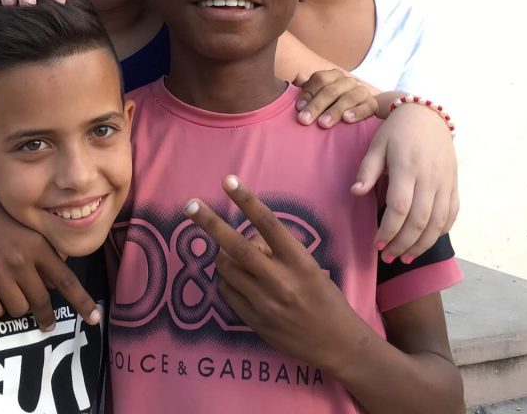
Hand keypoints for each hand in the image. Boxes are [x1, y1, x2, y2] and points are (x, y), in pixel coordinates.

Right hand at [0, 174, 100, 330]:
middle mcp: (20, 260)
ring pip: (18, 309)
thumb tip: (60, 270)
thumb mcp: (24, 223)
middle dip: (45, 316)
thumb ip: (44, 246)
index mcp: (37, 244)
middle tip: (46, 323)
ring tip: (9, 292)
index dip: (82, 302)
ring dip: (16, 305)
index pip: (66, 280)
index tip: (93, 319)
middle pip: (42, 301)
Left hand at [184, 175, 365, 371]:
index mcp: (300, 262)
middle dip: (211, 224)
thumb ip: (278, 252)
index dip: (247, 200)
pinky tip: (236, 279)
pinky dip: (225, 280)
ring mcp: (265, 303)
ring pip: (227, 269)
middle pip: (238, 247)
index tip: (228, 181)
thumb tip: (247, 238)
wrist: (336, 343)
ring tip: (228, 253)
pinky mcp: (254, 321)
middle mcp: (281, 281)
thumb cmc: (324, 297)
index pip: (268, 224)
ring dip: (221, 255)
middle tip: (190, 206)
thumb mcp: (309, 268)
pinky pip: (227, 292)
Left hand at [294, 69, 377, 126]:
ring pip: (348, 98)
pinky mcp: (373, 104)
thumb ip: (307, 87)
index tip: (298, 108)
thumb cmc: (334, 101)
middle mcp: (348, 81)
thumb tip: (298, 78)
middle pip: (331, 90)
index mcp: (334, 76)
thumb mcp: (320, 94)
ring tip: (323, 123)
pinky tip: (347, 119)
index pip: (320, 79)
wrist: (363, 106)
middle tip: (304, 120)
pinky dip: (356, 113)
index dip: (308, 93)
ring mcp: (362, 91)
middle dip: (316, 106)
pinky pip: (366, 107)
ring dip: (334, 111)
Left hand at [351, 105, 458, 262]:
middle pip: (419, 221)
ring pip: (437, 223)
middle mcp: (429, 178)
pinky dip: (440, 232)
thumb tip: (355, 193)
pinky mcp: (454, 185)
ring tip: (405, 257)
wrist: (428, 115)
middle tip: (387, 257)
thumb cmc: (396, 132)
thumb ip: (367, 170)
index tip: (376, 244)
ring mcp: (445, 183)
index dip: (388, 230)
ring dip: (421, 245)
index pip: (399, 208)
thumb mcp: (377, 145)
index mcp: (407, 168)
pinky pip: (451, 214)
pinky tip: (425, 241)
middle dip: (402, 244)